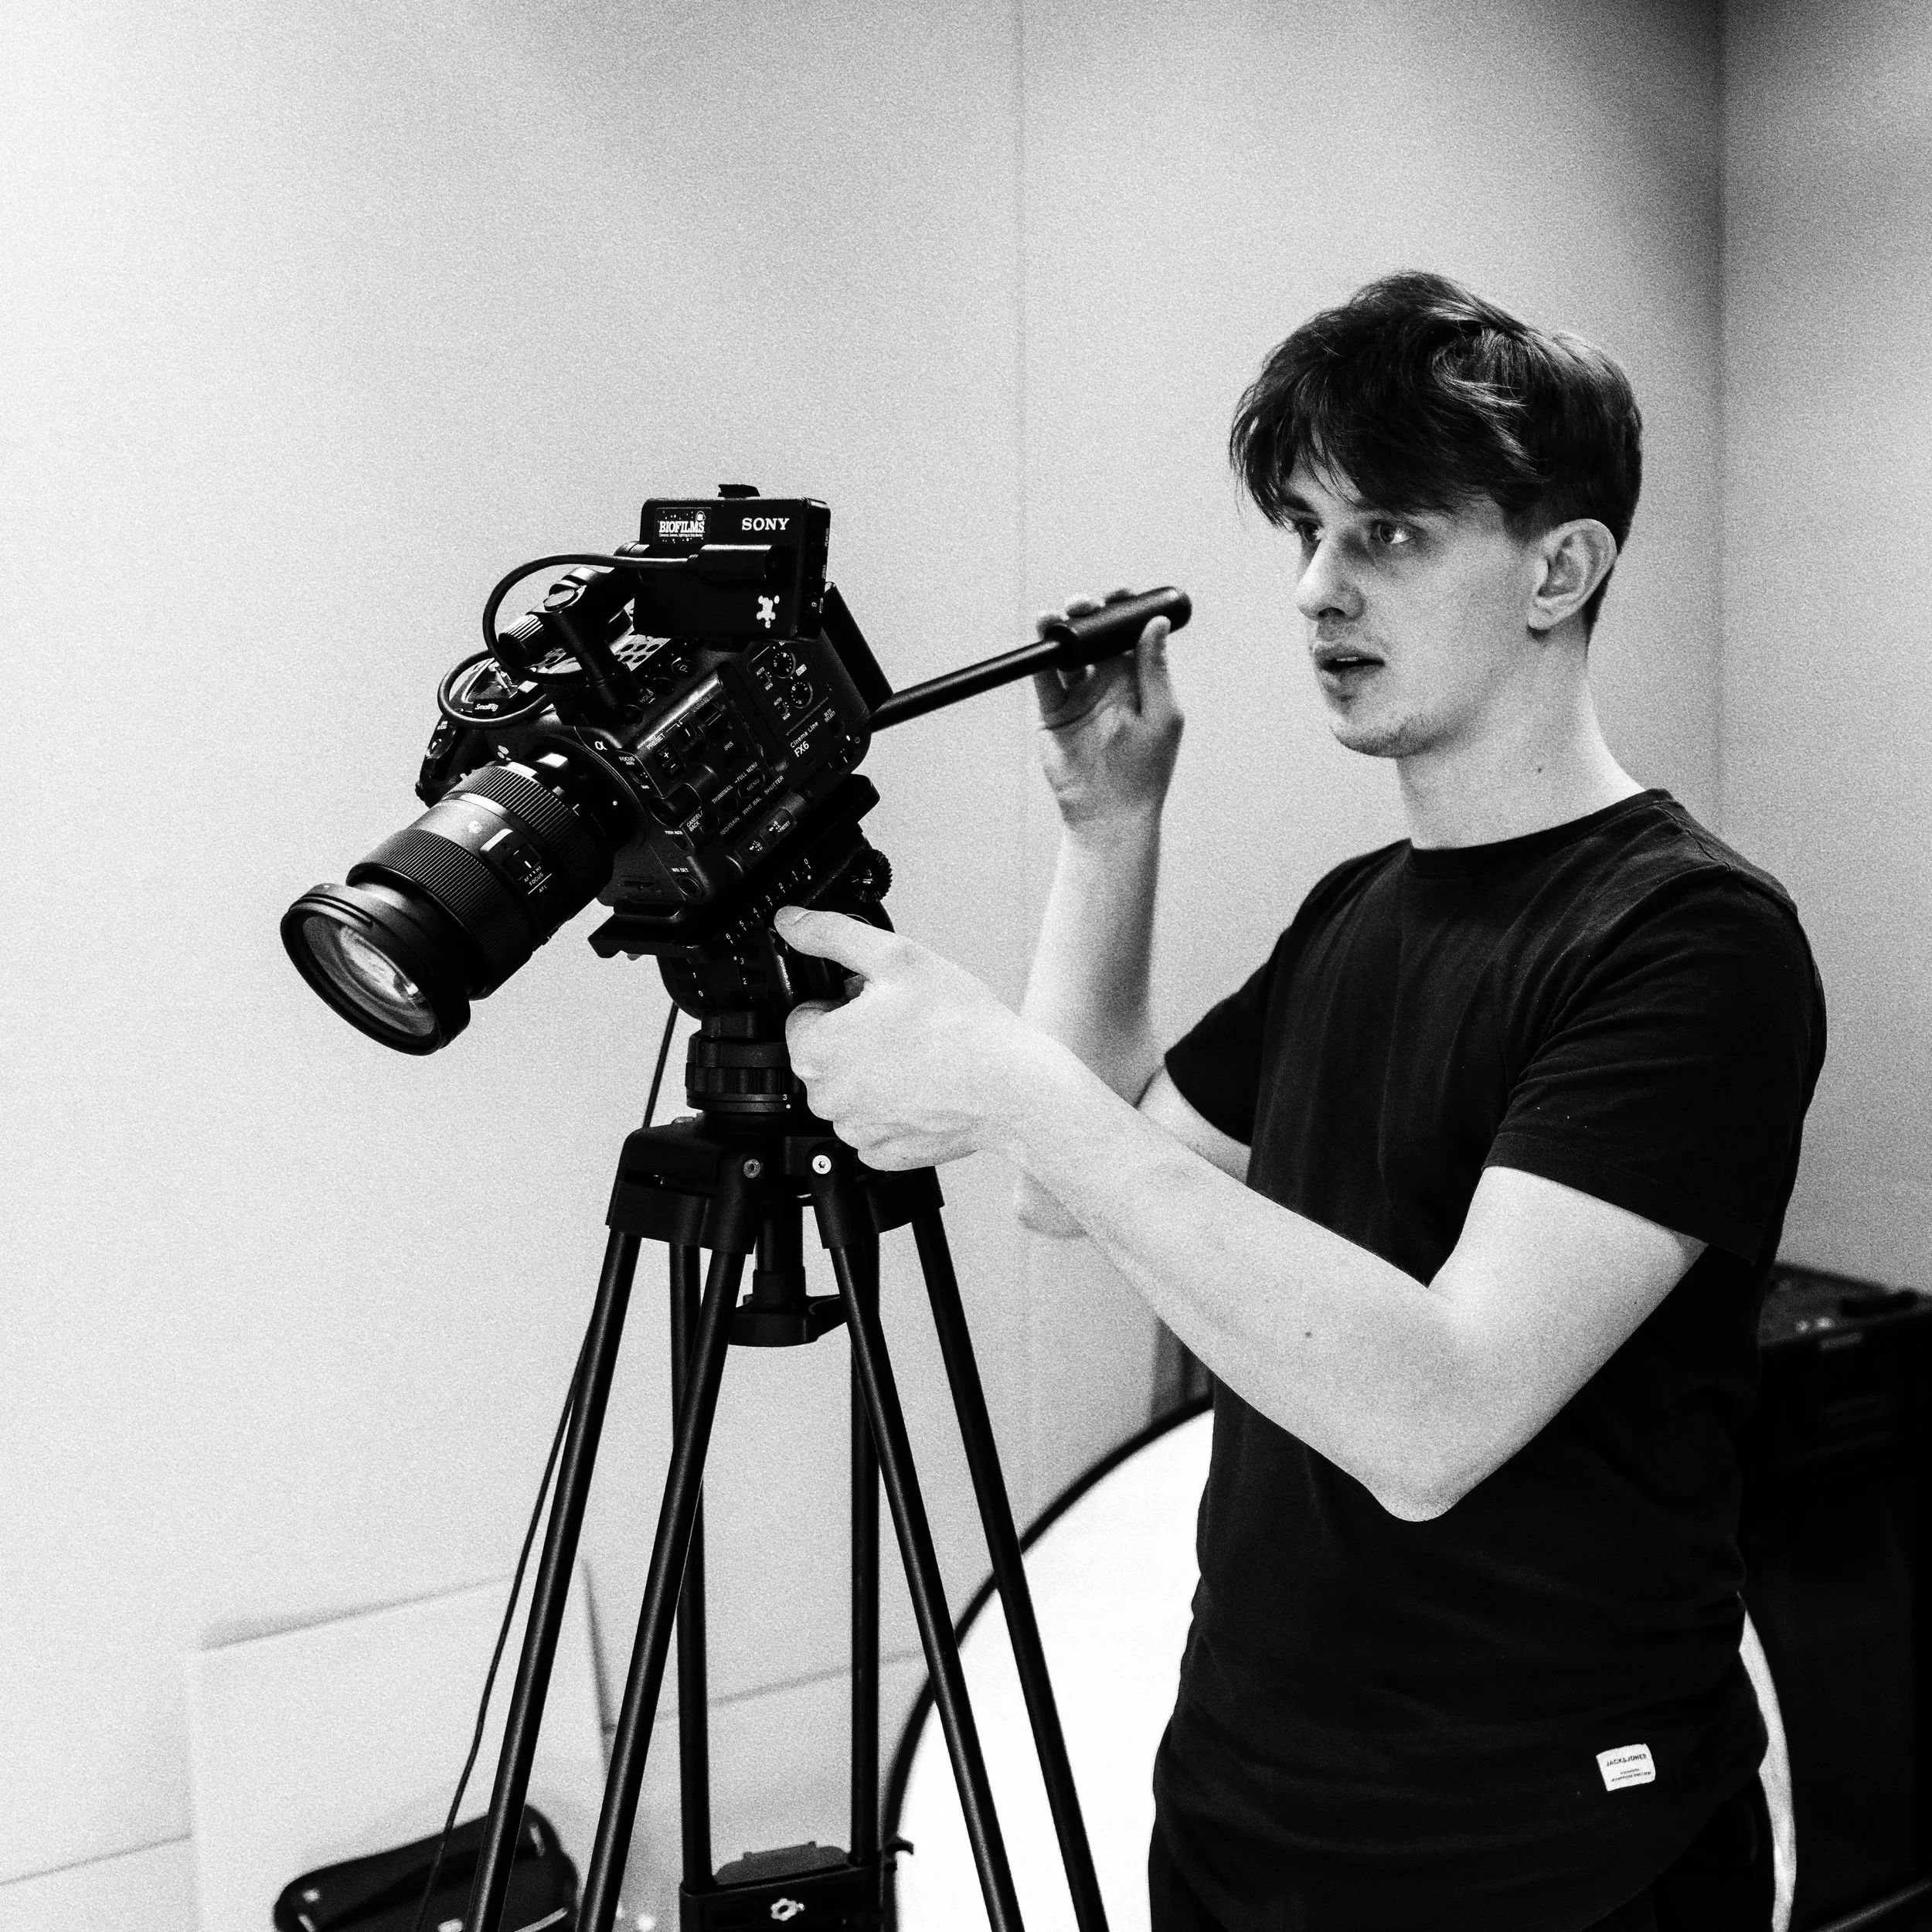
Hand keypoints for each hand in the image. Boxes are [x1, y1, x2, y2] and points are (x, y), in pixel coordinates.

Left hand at [777, 906, 1035, 1169]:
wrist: (1012, 1087)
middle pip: (828, 1054)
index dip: (844, 1002)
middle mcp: (826, 1099)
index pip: (806, 1015)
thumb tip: (790, 922)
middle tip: (906, 1026)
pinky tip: (926, 1089)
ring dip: (876, 1073)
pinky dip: (896, 1108)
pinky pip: (876, 1124)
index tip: (880, 1003)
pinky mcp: (884, 1155)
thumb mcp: (896, 957)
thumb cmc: (960, 1025)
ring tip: (921, 1057)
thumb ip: (832, 935)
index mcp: (817, 1051)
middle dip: (857, 1037)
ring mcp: (856, 1132)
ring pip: (853, 1090)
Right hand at [1032, 587, 1182, 829]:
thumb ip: (1154, 668)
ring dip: (1061, 630)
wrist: (1110, 811)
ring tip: (1056, 617)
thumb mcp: (1161, 713)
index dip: (1122, 611)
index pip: (1127, 635)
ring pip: (1067, 653)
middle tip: (1084, 604)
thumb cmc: (1146, 768)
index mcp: (1137, 680)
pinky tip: (1043, 640)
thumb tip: (1156, 622)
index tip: (1119, 593)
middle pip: (1093, 637)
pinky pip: (1044, 678)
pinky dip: (1041, 657)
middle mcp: (1106, 683)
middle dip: (1088, 615)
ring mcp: (1078, 697)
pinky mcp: (1053, 712)